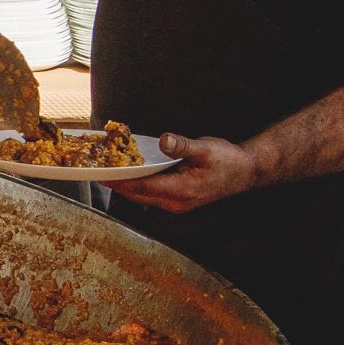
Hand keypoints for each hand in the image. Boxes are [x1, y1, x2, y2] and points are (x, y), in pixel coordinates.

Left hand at [109, 133, 258, 213]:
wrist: (246, 171)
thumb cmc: (228, 160)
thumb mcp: (206, 149)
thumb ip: (183, 145)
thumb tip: (165, 140)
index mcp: (182, 191)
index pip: (143, 188)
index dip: (121, 182)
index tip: (102, 175)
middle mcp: (176, 202)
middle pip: (138, 195)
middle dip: (117, 184)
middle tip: (97, 171)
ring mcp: (177, 204)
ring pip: (143, 197)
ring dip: (126, 186)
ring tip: (107, 172)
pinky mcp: (177, 200)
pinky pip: (151, 194)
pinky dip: (138, 185)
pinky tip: (130, 174)